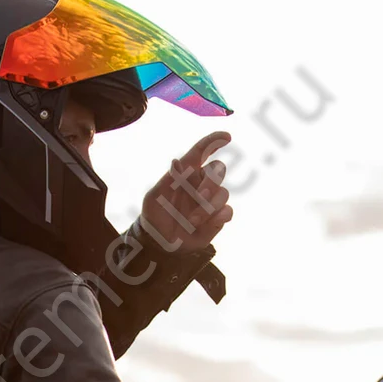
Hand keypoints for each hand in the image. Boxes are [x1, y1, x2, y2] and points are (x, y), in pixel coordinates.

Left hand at [139, 131, 232, 252]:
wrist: (160, 244)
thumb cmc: (155, 217)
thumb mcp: (154, 199)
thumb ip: (167, 180)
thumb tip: (176, 161)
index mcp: (185, 174)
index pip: (202, 151)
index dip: (214, 141)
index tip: (226, 137)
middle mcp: (201, 184)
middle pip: (219, 169)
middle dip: (211, 183)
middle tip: (199, 197)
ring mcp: (210, 201)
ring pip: (224, 193)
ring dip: (209, 207)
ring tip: (192, 221)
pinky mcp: (217, 218)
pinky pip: (228, 211)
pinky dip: (219, 216)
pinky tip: (207, 223)